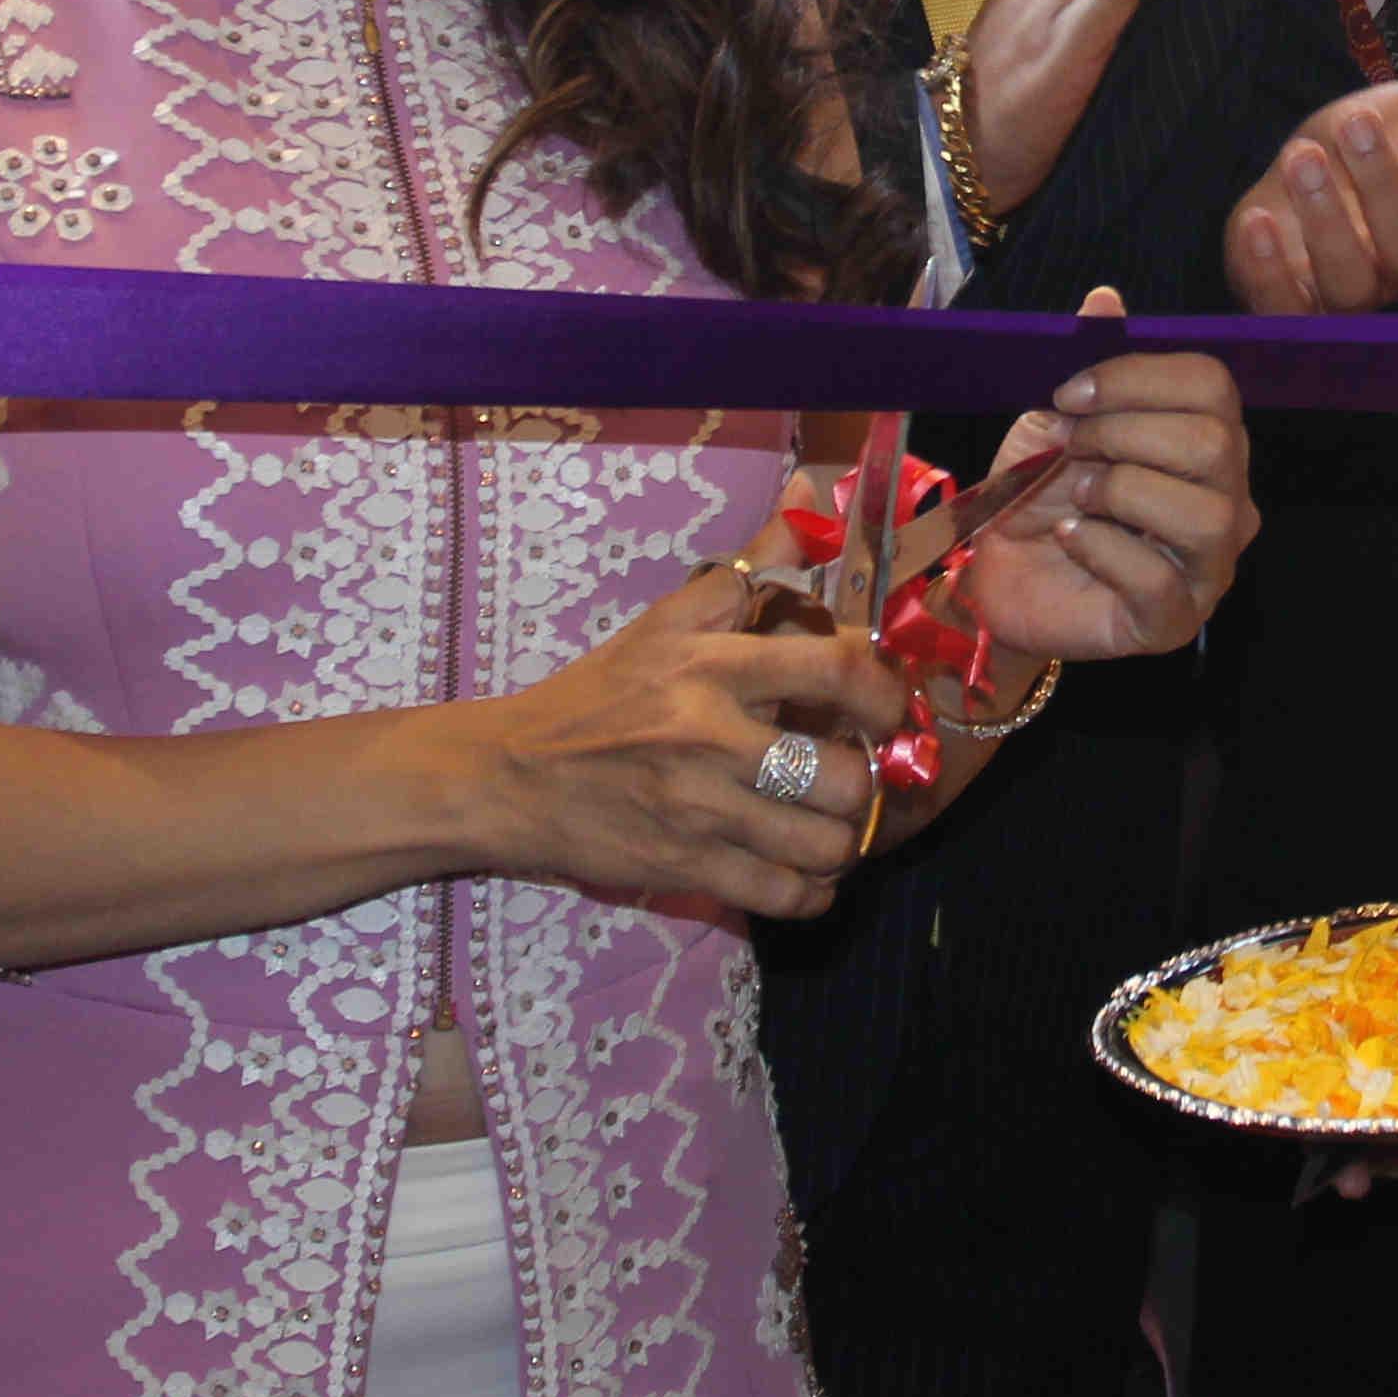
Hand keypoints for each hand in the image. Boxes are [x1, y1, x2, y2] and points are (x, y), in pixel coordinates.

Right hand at [479, 529, 911, 920]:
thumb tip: (811, 500)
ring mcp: (696, 811)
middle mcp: (709, 737)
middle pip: (842, 776)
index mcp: (711, 666)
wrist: (511, 774)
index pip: (834, 670)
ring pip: (821, 844)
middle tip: (852, 777)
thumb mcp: (668, 620)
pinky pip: (782, 896)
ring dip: (842, 843)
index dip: (884, 694)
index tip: (887, 707)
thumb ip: (753, 568)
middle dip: (864, 784)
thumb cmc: (600, 693)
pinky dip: (812, 892)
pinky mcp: (682, 870)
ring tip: (830, 826)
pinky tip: (807, 874)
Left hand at [959, 291, 1256, 661]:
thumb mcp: (1054, 418)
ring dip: (1119, 491)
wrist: (998, 575)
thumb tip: (1105, 299)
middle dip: (1123, 434)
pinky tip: (1070, 539)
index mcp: (1208, 441)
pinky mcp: (1173, 621)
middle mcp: (1228, 501)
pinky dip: (1101, 548)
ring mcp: (1209, 567)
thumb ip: (1086, 362)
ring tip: (1075, 497)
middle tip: (1070, 449)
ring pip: (1204, 514)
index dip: (1136, 378)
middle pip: (1214, 444)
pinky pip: (1158, 579)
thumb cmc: (1038, 495)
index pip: (1212, 386)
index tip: (1069, 392)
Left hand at [1223, 36, 1397, 312]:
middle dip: (1385, 185)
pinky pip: (1284, 303)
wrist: (1288, 182)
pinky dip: (1269, 267)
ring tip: (1303, 156)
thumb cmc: (1365, 149)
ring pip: (1351, 278)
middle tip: (1358, 121)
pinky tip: (1259, 220)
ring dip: (1327, 220)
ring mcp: (1348, 290)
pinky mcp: (1289, 304)